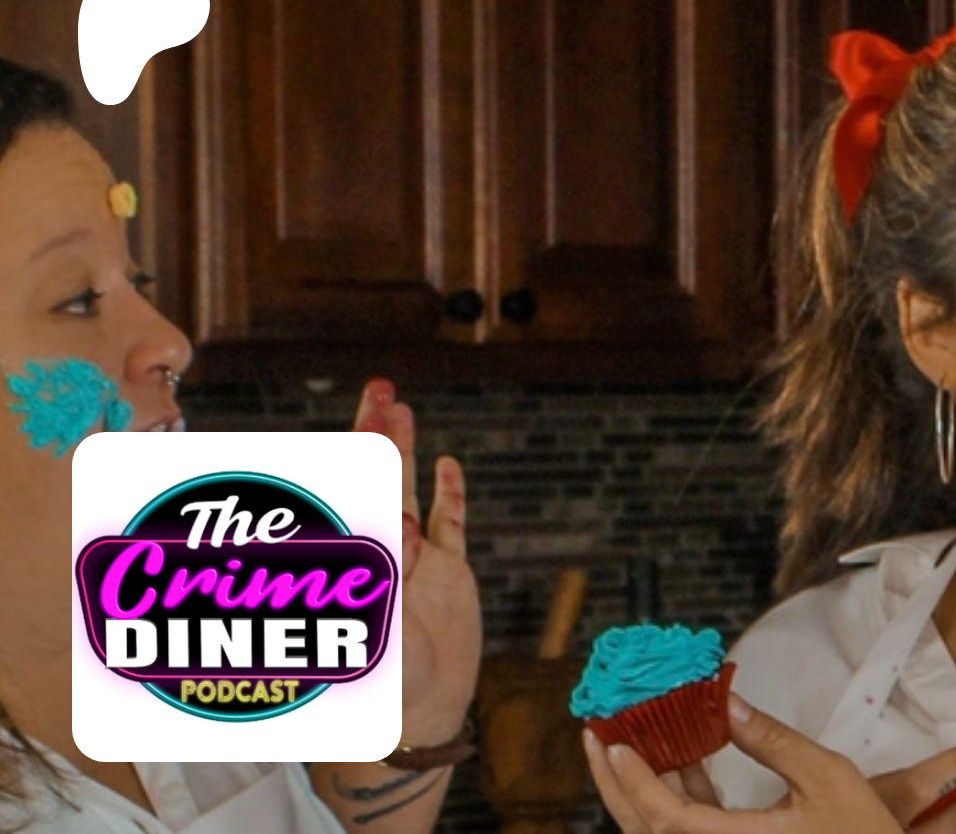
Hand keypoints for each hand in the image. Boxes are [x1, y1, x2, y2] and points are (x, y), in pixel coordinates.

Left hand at [353, 378, 481, 744]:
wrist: (420, 720)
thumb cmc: (384, 688)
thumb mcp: (374, 629)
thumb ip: (385, 578)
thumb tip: (401, 525)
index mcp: (358, 560)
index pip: (351, 495)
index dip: (351, 457)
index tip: (354, 422)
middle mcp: (384, 551)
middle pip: (378, 480)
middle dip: (375, 434)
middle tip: (377, 388)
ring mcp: (417, 560)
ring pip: (410, 492)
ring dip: (406, 450)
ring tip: (400, 408)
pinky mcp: (450, 574)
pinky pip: (452, 526)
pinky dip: (450, 496)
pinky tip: (447, 464)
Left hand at [585, 695, 955, 833]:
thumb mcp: (827, 778)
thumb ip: (773, 741)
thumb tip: (728, 703)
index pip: (666, 820)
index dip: (634, 782)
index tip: (612, 742)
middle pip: (648, 830)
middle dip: (616, 784)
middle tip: (596, 735)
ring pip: (664, 831)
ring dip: (643, 787)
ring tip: (628, 737)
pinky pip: (691, 830)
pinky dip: (679, 799)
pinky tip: (682, 759)